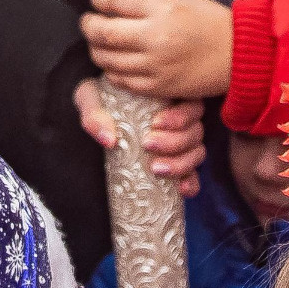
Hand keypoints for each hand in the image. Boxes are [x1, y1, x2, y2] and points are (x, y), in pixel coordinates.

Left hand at [74, 78, 204, 197]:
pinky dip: (191, 183)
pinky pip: (194, 177)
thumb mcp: (90, 98)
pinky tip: (181, 189)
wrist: (94, 126)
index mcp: (169, 98)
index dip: (180, 116)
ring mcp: (180, 146)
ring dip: (181, 163)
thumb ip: (94, 112)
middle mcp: (181, 122)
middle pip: (195, 131)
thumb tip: (108, 140)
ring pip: (197, 154)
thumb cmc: (98, 104)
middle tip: (148, 144)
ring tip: (155, 168)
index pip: (190, 104)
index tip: (155, 123)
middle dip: (175, 141)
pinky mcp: (176, 168)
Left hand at [83, 0, 234, 101]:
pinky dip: (111, 69)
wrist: (238, 56)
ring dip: (96, 48)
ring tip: (100, 41)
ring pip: (106, 58)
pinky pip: (119, 79)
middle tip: (90, 21)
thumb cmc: (210, 21)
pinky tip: (116, 61)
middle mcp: (155, 36)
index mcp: (162, 8)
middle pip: (103, 32)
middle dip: (89, 24)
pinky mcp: (157, 87)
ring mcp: (155, 65)